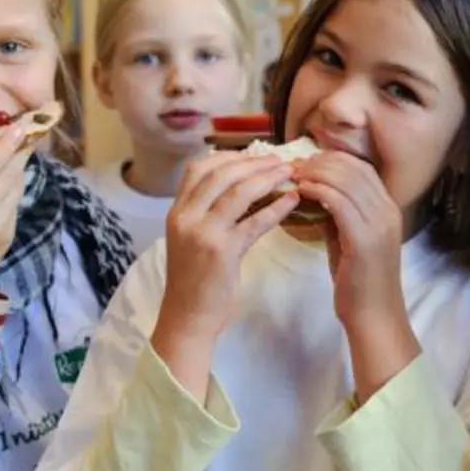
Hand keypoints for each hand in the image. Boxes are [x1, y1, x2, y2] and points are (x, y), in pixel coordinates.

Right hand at [0, 122, 33, 294]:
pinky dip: (14, 183)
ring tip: (18, 143)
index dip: (3, 146)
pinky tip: (10, 172)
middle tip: (23, 125)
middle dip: (19, 148)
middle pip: (8, 174)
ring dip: (19, 163)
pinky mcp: (10, 234)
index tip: (19, 125)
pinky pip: (16, 201)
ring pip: (17, 186)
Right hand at [153, 152, 298, 349]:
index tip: (253, 154)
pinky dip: (276, 208)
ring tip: (288, 174)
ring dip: (266, 178)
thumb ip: (209, 212)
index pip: (198, 169)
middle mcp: (185, 217)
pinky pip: (254, 222)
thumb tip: (243, 186)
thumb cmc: (194, 279)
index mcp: (176, 211)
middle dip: (253, 163)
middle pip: (221, 174)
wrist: (187, 316)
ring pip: (237, 192)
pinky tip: (293, 201)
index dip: (227, 156)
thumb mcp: (193, 238)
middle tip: (279, 161)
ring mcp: (202, 233)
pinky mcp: (222, 251)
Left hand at [293, 151, 405, 332]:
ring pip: (345, 180)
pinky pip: (339, 201)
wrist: (374, 315)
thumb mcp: (350, 239)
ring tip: (294, 176)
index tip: (306, 162)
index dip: (332, 159)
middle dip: (320, 162)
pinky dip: (317, 190)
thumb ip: (338, 215)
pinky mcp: (364, 239)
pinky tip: (301, 191)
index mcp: (389, 209)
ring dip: (315, 173)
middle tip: (294, 166)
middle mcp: (388, 211)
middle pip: (353, 168)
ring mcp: (379, 224)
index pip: (362, 168)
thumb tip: (314, 192)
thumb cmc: (359, 282)